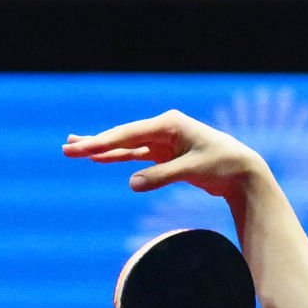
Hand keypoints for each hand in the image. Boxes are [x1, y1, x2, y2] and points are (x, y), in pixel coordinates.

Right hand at [61, 110, 266, 201]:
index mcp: (170, 124)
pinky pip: (134, 156)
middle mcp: (163, 128)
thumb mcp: (192, 170)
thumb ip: (162, 176)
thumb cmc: (222, 165)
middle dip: (94, 143)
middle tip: (66, 148)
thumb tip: (132, 183)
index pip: (130, 134)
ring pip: (124, 146)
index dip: (105, 142)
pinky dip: (117, 158)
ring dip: (100, 149)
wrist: (241, 171)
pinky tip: (98, 158)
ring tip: (73, 149)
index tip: (84, 148)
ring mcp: (161, 141)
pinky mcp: (163, 154)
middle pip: (122, 137)